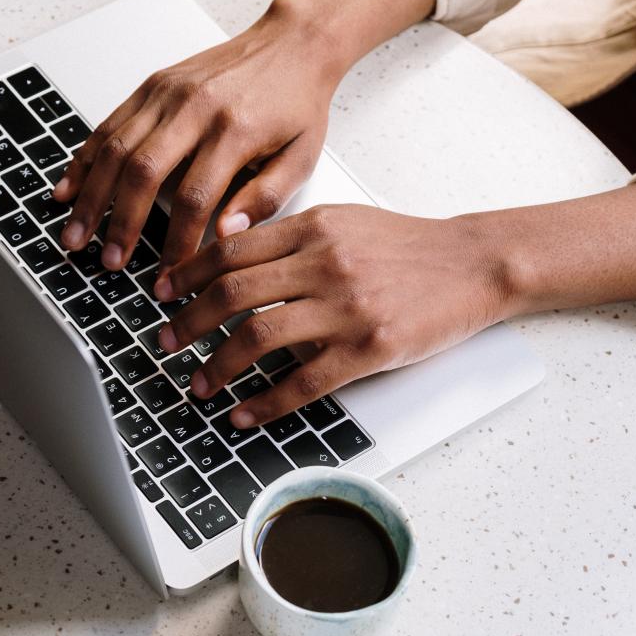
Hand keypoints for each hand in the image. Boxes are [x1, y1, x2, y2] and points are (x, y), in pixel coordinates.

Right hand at [53, 0, 343, 272]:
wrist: (292, 43)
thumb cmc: (297, 103)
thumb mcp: (301, 158)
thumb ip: (265, 200)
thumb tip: (225, 237)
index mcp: (234, 131)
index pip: (195, 199)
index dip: (176, 244)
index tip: (168, 277)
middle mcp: (195, 108)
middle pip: (143, 172)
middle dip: (120, 223)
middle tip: (108, 262)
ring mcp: (168, 93)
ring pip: (115, 148)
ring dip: (90, 197)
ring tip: (75, 236)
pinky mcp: (152, 85)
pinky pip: (109, 125)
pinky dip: (84, 160)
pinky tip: (68, 189)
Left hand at [154, 204, 517, 427]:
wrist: (473, 264)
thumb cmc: (408, 247)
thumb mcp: (346, 222)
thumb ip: (292, 236)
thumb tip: (233, 256)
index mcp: (314, 228)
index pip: (231, 249)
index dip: (187, 274)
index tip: (162, 293)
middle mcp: (324, 263)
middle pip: (232, 293)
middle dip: (188, 322)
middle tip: (165, 341)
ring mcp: (346, 307)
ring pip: (258, 337)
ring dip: (217, 365)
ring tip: (198, 383)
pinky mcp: (368, 348)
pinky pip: (302, 382)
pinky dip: (264, 403)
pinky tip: (243, 413)